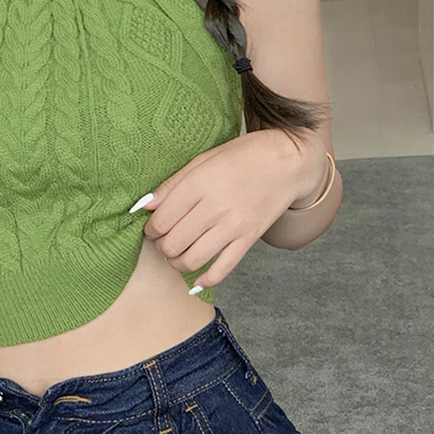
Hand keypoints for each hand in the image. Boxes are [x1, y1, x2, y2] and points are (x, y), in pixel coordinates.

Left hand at [130, 129, 318, 290]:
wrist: (288, 160)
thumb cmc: (245, 155)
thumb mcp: (204, 158)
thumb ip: (173, 183)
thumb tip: (145, 206)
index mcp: (200, 184)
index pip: (162, 220)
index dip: (151, 229)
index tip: (154, 227)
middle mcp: (215, 207)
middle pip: (174, 243)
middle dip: (162, 246)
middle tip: (164, 240)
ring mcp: (234, 226)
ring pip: (193, 260)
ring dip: (178, 263)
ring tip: (177, 254)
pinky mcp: (249, 238)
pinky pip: (223, 268)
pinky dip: (206, 279)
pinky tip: (197, 279)